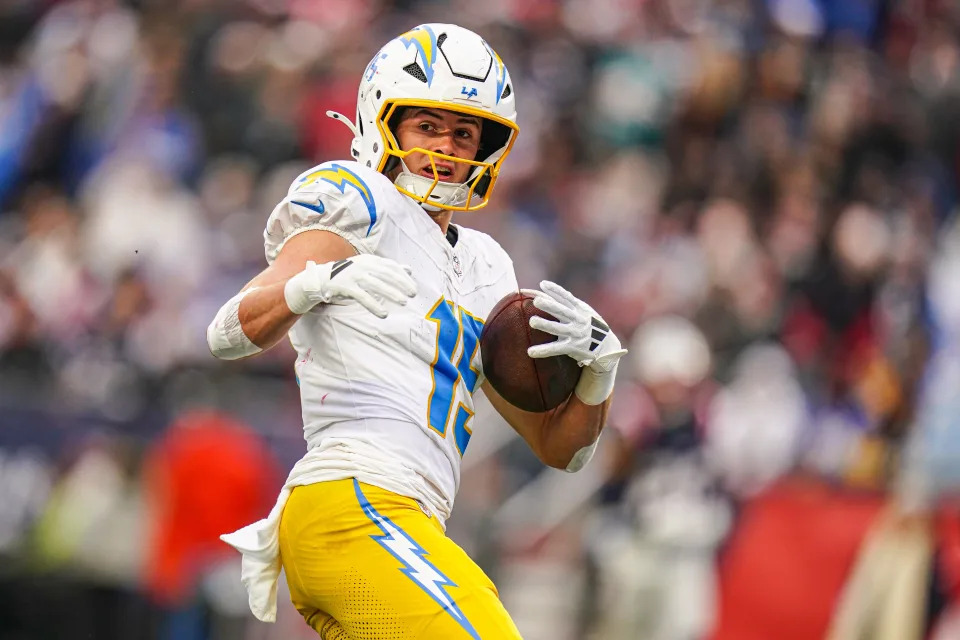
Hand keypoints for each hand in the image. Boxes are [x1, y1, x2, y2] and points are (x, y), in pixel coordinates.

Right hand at [284, 255, 417, 317]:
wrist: (320, 279)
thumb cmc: (349, 275)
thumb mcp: (369, 268)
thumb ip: (388, 269)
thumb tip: (409, 270)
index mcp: (369, 260)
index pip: (390, 266)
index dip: (403, 277)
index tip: (414, 288)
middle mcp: (362, 265)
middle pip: (385, 274)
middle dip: (401, 284)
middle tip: (412, 295)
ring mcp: (353, 275)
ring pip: (376, 284)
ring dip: (391, 293)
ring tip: (403, 303)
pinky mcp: (345, 286)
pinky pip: (362, 296)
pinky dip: (374, 305)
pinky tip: (384, 314)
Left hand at [525, 281, 626, 372]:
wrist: (606, 346)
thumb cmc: (588, 324)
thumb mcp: (583, 311)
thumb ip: (567, 303)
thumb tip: (545, 291)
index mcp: (579, 309)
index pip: (566, 297)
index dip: (555, 290)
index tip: (543, 284)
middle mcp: (577, 320)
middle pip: (561, 311)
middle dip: (550, 305)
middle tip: (537, 301)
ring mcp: (575, 333)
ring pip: (558, 328)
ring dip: (545, 324)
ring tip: (532, 321)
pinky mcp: (572, 347)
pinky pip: (556, 349)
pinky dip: (543, 350)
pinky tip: (531, 351)